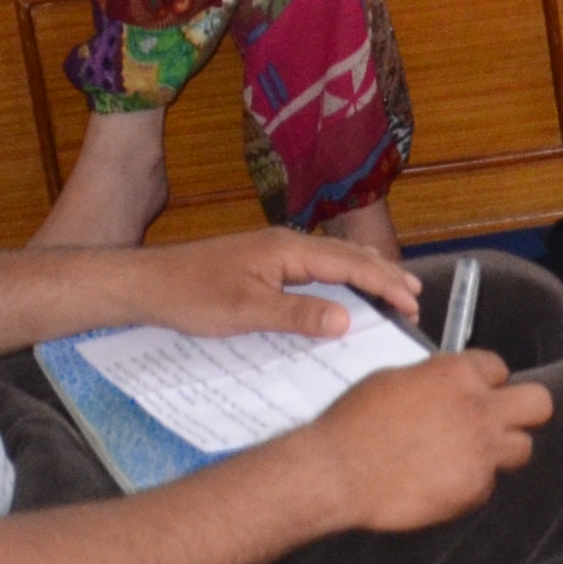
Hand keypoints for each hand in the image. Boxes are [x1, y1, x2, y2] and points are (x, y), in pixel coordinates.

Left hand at [134, 225, 419, 341]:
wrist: (147, 283)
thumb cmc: (191, 296)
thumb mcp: (247, 313)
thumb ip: (298, 315)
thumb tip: (347, 321)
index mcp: (287, 250)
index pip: (350, 265)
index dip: (385, 284)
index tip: (412, 304)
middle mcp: (286, 243)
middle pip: (349, 255)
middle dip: (385, 275)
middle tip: (416, 297)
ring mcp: (275, 250)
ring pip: (334, 257)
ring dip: (366, 272)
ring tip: (394, 287)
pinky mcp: (264, 261)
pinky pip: (317, 264)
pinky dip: (342, 273)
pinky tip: (344, 285)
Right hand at [306, 349, 551, 531]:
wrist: (336, 473)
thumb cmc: (353, 424)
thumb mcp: (393, 379)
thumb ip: (434, 379)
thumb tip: (448, 385)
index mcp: (457, 374)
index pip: (500, 368)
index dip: (487, 383)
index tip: (477, 394)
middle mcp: (479, 409)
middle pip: (539, 405)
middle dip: (524, 412)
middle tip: (502, 423)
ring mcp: (481, 451)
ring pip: (521, 449)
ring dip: (499, 452)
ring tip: (465, 458)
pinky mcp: (474, 489)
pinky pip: (487, 485)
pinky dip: (469, 486)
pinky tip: (438, 483)